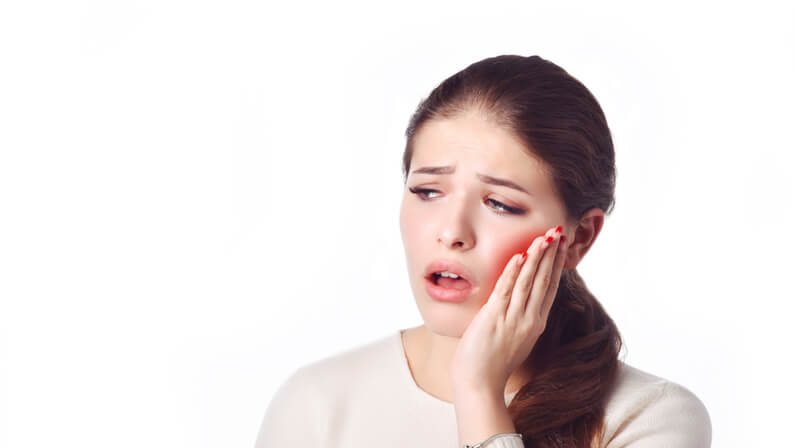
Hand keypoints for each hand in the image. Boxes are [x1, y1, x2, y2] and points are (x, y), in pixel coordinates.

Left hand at [450, 225, 567, 396]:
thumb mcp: (513, 339)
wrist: (479, 384)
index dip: (556, 265)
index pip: (550, 288)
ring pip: (529, 282)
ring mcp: (513, 319)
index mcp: (534, 324)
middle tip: (558, 233)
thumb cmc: (491, 364)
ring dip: (537, 257)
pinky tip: (520, 256)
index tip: (561, 246)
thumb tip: (515, 301)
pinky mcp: (494, 318)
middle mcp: (528, 320)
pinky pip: (506, 290)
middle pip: (544, 281)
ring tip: (544, 237)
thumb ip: (517, 319)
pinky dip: (514, 272)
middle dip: (551, 255)